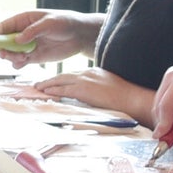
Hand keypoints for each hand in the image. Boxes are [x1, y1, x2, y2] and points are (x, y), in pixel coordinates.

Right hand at [0, 10, 99, 66]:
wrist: (80, 35)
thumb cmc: (65, 22)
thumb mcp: (49, 23)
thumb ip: (32, 31)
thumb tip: (17, 39)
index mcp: (23, 20)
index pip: (3, 27)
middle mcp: (22, 33)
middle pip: (3, 42)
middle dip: (1, 49)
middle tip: (4, 54)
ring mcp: (27, 46)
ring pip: (10, 53)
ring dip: (10, 57)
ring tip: (20, 58)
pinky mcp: (34, 57)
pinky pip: (20, 62)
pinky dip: (18, 64)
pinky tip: (22, 63)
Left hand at [21, 67, 151, 118]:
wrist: (134, 99)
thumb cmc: (127, 99)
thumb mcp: (109, 89)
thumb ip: (97, 90)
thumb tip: (90, 97)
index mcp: (95, 72)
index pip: (73, 75)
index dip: (61, 79)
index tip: (53, 83)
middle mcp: (89, 73)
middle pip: (64, 76)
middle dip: (50, 80)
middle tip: (39, 84)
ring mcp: (86, 80)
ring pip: (61, 81)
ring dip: (48, 84)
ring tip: (38, 87)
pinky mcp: (84, 89)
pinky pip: (64, 89)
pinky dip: (53, 90)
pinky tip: (46, 92)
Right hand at [153, 44, 172, 142]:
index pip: (166, 106)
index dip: (164, 124)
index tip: (163, 140)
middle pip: (159, 104)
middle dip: (163, 123)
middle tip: (171, 140)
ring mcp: (171, 74)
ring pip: (160, 102)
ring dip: (167, 117)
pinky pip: (166, 97)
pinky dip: (171, 110)